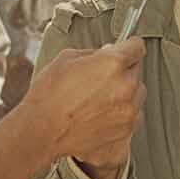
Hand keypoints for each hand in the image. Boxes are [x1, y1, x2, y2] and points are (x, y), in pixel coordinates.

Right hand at [25, 38, 145, 173]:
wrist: (42, 131)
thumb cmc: (48, 95)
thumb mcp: (67, 58)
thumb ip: (95, 53)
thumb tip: (108, 52)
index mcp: (113, 63)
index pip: (137, 47)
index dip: (129, 47)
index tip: (127, 49)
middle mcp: (126, 87)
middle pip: (136, 72)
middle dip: (122, 72)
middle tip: (99, 79)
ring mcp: (128, 111)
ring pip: (137, 95)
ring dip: (124, 94)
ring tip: (97, 100)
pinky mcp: (126, 131)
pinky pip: (132, 116)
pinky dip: (120, 114)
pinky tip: (100, 114)